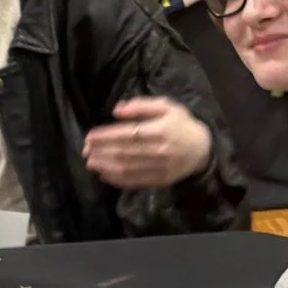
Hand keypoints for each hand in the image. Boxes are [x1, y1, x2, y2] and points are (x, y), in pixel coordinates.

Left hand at [83, 99, 213, 188]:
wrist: (203, 150)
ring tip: (90, 162)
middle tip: (85, 149)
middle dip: (102, 151)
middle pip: (124, 152)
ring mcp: (158, 168)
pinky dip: (117, 179)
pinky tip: (104, 174)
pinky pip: (135, 181)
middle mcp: (158, 150)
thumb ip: (141, 105)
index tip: (90, 136)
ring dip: (106, 166)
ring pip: (127, 168)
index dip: (107, 136)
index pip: (128, 134)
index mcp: (160, 130)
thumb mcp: (166, 106)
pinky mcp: (158, 180)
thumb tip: (116, 110)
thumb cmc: (182, 124)